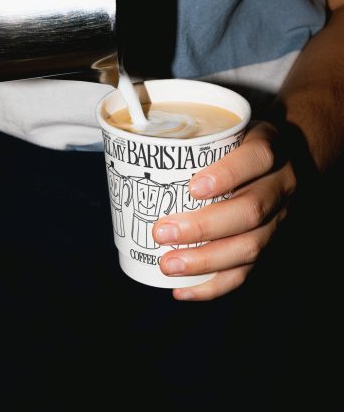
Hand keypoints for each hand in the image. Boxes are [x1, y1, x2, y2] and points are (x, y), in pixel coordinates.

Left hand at [152, 121, 296, 299]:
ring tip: (168, 264)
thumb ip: (194, 135)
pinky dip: (213, 285)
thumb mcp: (224, 126)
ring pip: (250, 246)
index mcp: (269, 147)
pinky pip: (246, 271)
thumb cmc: (234, 141)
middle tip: (161, 232)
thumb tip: (136, 146)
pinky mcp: (268, 244)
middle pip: (251, 210)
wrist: (275, 158)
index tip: (193, 188)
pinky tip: (182, 290)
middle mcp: (280, 185)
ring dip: (205, 260)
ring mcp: (278, 218)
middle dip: (203, 227)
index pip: (258, 157)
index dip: (228, 174)